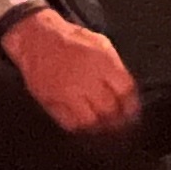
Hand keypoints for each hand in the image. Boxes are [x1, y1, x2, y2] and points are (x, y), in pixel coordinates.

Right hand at [2, 10, 140, 134]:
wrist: (37, 40)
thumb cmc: (73, 40)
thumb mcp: (101, 45)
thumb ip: (115, 67)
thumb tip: (125, 91)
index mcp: (103, 62)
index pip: (125, 91)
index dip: (132, 105)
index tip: (133, 113)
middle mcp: (86, 79)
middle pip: (109, 109)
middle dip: (119, 120)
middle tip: (122, 126)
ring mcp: (68, 93)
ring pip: (91, 121)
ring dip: (101, 128)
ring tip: (107, 130)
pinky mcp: (52, 102)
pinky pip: (70, 123)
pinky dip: (81, 128)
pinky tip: (87, 128)